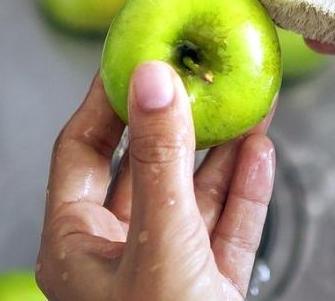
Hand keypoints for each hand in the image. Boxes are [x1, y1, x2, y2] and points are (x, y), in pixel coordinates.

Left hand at [36, 62, 275, 299]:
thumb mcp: (159, 242)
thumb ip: (158, 162)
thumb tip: (153, 80)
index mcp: (75, 248)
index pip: (82, 151)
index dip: (106, 100)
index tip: (134, 57)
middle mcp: (117, 256)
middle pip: (145, 169)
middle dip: (179, 123)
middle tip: (196, 75)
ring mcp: (165, 272)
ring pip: (192, 198)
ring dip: (222, 154)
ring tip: (245, 105)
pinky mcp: (208, 289)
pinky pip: (226, 231)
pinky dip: (244, 193)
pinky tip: (259, 154)